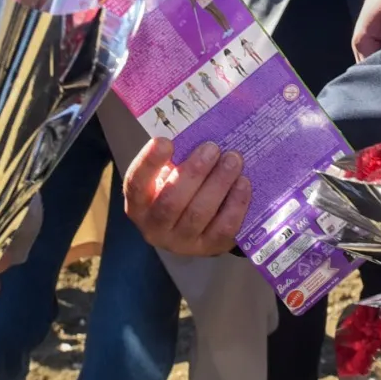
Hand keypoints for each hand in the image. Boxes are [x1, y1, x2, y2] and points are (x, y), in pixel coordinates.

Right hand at [123, 134, 248, 256]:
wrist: (195, 227)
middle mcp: (155, 228)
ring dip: (218, 183)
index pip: (136, 185)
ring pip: (199, 213)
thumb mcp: (168, 176)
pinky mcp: (209, 248)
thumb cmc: (178, 190)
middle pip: (171, 201)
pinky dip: (236, 204)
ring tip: (233, 160)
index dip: (149, 163)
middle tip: (213, 148)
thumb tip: (196, 130)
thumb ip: (175, 160)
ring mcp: (182, 242)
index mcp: (139, 205)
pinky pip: (224, 227)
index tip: (165, 141)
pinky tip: (244, 183)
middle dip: (194, 172)